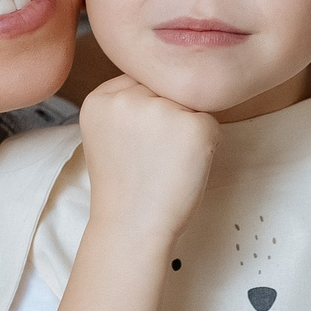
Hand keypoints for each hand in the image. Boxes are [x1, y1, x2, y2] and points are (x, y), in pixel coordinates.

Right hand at [78, 75, 217, 243]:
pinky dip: (206, 145)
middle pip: (165, 89)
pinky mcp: (193, 125)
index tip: (141, 143)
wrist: (132, 227)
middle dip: (168, 116)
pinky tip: (183, 167)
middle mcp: (127, 97)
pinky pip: (210, 123)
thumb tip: (166, 82)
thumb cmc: (125, 188)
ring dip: (187, 129)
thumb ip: (126, 106)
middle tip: (154, 156)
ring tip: (167, 162)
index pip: (139, 82)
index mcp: (100, 98)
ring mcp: (160, 109)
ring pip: (189, 104)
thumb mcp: (108, 135)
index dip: (148, 111)